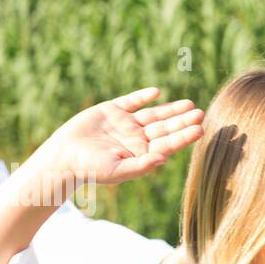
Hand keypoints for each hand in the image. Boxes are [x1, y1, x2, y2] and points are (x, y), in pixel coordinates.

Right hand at [32, 87, 203, 185]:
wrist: (64, 157)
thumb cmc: (91, 170)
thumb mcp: (118, 171)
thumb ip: (141, 165)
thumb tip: (163, 159)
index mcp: (142, 154)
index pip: (168, 144)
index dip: (184, 136)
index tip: (200, 129)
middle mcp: (137, 139)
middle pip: (165, 128)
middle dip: (183, 121)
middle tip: (200, 113)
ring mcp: (125, 124)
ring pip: (153, 114)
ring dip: (170, 109)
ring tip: (189, 104)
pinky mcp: (110, 111)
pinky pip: (130, 102)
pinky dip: (142, 97)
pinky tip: (156, 93)